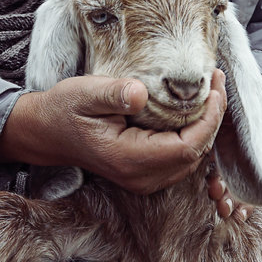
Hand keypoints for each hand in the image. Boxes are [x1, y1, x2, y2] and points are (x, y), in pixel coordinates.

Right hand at [0, 70, 229, 198]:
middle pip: (195, 155)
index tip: (214, 87)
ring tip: (210, 90)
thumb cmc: (65, 109)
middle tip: (216, 81)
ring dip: (205, 126)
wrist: (46, 132)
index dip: (209, 119)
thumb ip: (114, 94)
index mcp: (128, 158)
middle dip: (212, 118)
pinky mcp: (144, 174)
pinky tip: (194, 110)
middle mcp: (139, 176)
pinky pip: (180, 159)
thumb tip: (142, 92)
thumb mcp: (85, 93)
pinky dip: (194, 135)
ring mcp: (142, 180)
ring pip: (191, 159)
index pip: (187, 147)